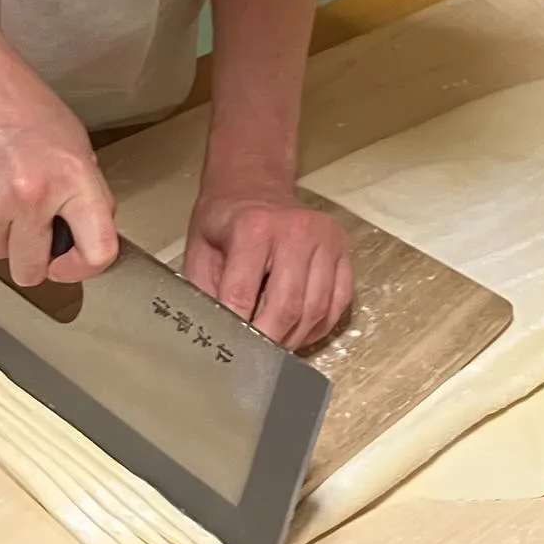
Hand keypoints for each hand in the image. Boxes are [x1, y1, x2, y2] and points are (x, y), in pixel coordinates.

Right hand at [0, 46, 117, 288]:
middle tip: (33, 229)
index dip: (85, 266)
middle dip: (34, 258)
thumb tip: (86, 232)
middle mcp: (33, 197)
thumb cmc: (19, 100)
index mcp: (73, 177)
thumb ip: (84, 190)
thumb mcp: (73, 140)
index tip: (73, 262)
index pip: (98, 251)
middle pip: (33, 271)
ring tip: (3, 184)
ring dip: (3, 232)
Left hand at [184, 175, 352, 350]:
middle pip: (286, 307)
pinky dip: (320, 325)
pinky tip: (301, 331)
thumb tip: (211, 338)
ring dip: (296, 339)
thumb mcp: (201, 249)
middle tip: (255, 361)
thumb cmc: (225, 219)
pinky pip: (339, 301)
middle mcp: (295, 230)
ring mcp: (325, 238)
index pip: (242, 295)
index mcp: (252, 228)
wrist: (254, 182)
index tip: (229, 355)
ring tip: (277, 348)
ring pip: (316, 309)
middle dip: (269, 343)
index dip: (236, 331)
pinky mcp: (342, 248)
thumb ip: (204, 291)